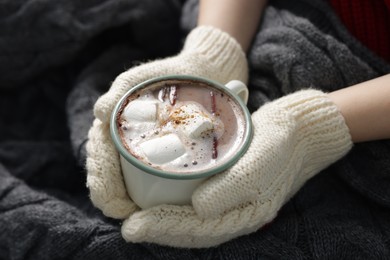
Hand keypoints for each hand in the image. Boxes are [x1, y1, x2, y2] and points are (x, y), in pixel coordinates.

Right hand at [86, 26, 247, 217]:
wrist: (204, 73)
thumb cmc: (171, 73)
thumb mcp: (145, 75)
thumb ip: (123, 88)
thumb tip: (100, 112)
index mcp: (113, 122)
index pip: (99, 157)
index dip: (102, 183)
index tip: (115, 204)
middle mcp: (123, 136)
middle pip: (108, 171)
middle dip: (111, 194)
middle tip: (126, 213)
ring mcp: (140, 144)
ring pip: (124, 176)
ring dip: (125, 196)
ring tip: (135, 213)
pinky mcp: (159, 149)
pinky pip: (146, 173)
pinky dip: (143, 189)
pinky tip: (150, 202)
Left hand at [120, 89, 352, 247]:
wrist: (295, 134)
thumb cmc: (276, 147)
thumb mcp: (256, 165)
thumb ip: (229, 189)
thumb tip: (198, 208)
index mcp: (243, 215)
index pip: (197, 229)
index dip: (163, 229)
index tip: (133, 227)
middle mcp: (235, 216)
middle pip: (191, 232)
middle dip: (159, 231)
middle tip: (128, 227)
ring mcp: (232, 205)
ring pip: (192, 224)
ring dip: (165, 223)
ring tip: (138, 220)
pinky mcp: (228, 191)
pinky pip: (198, 210)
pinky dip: (177, 210)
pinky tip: (161, 204)